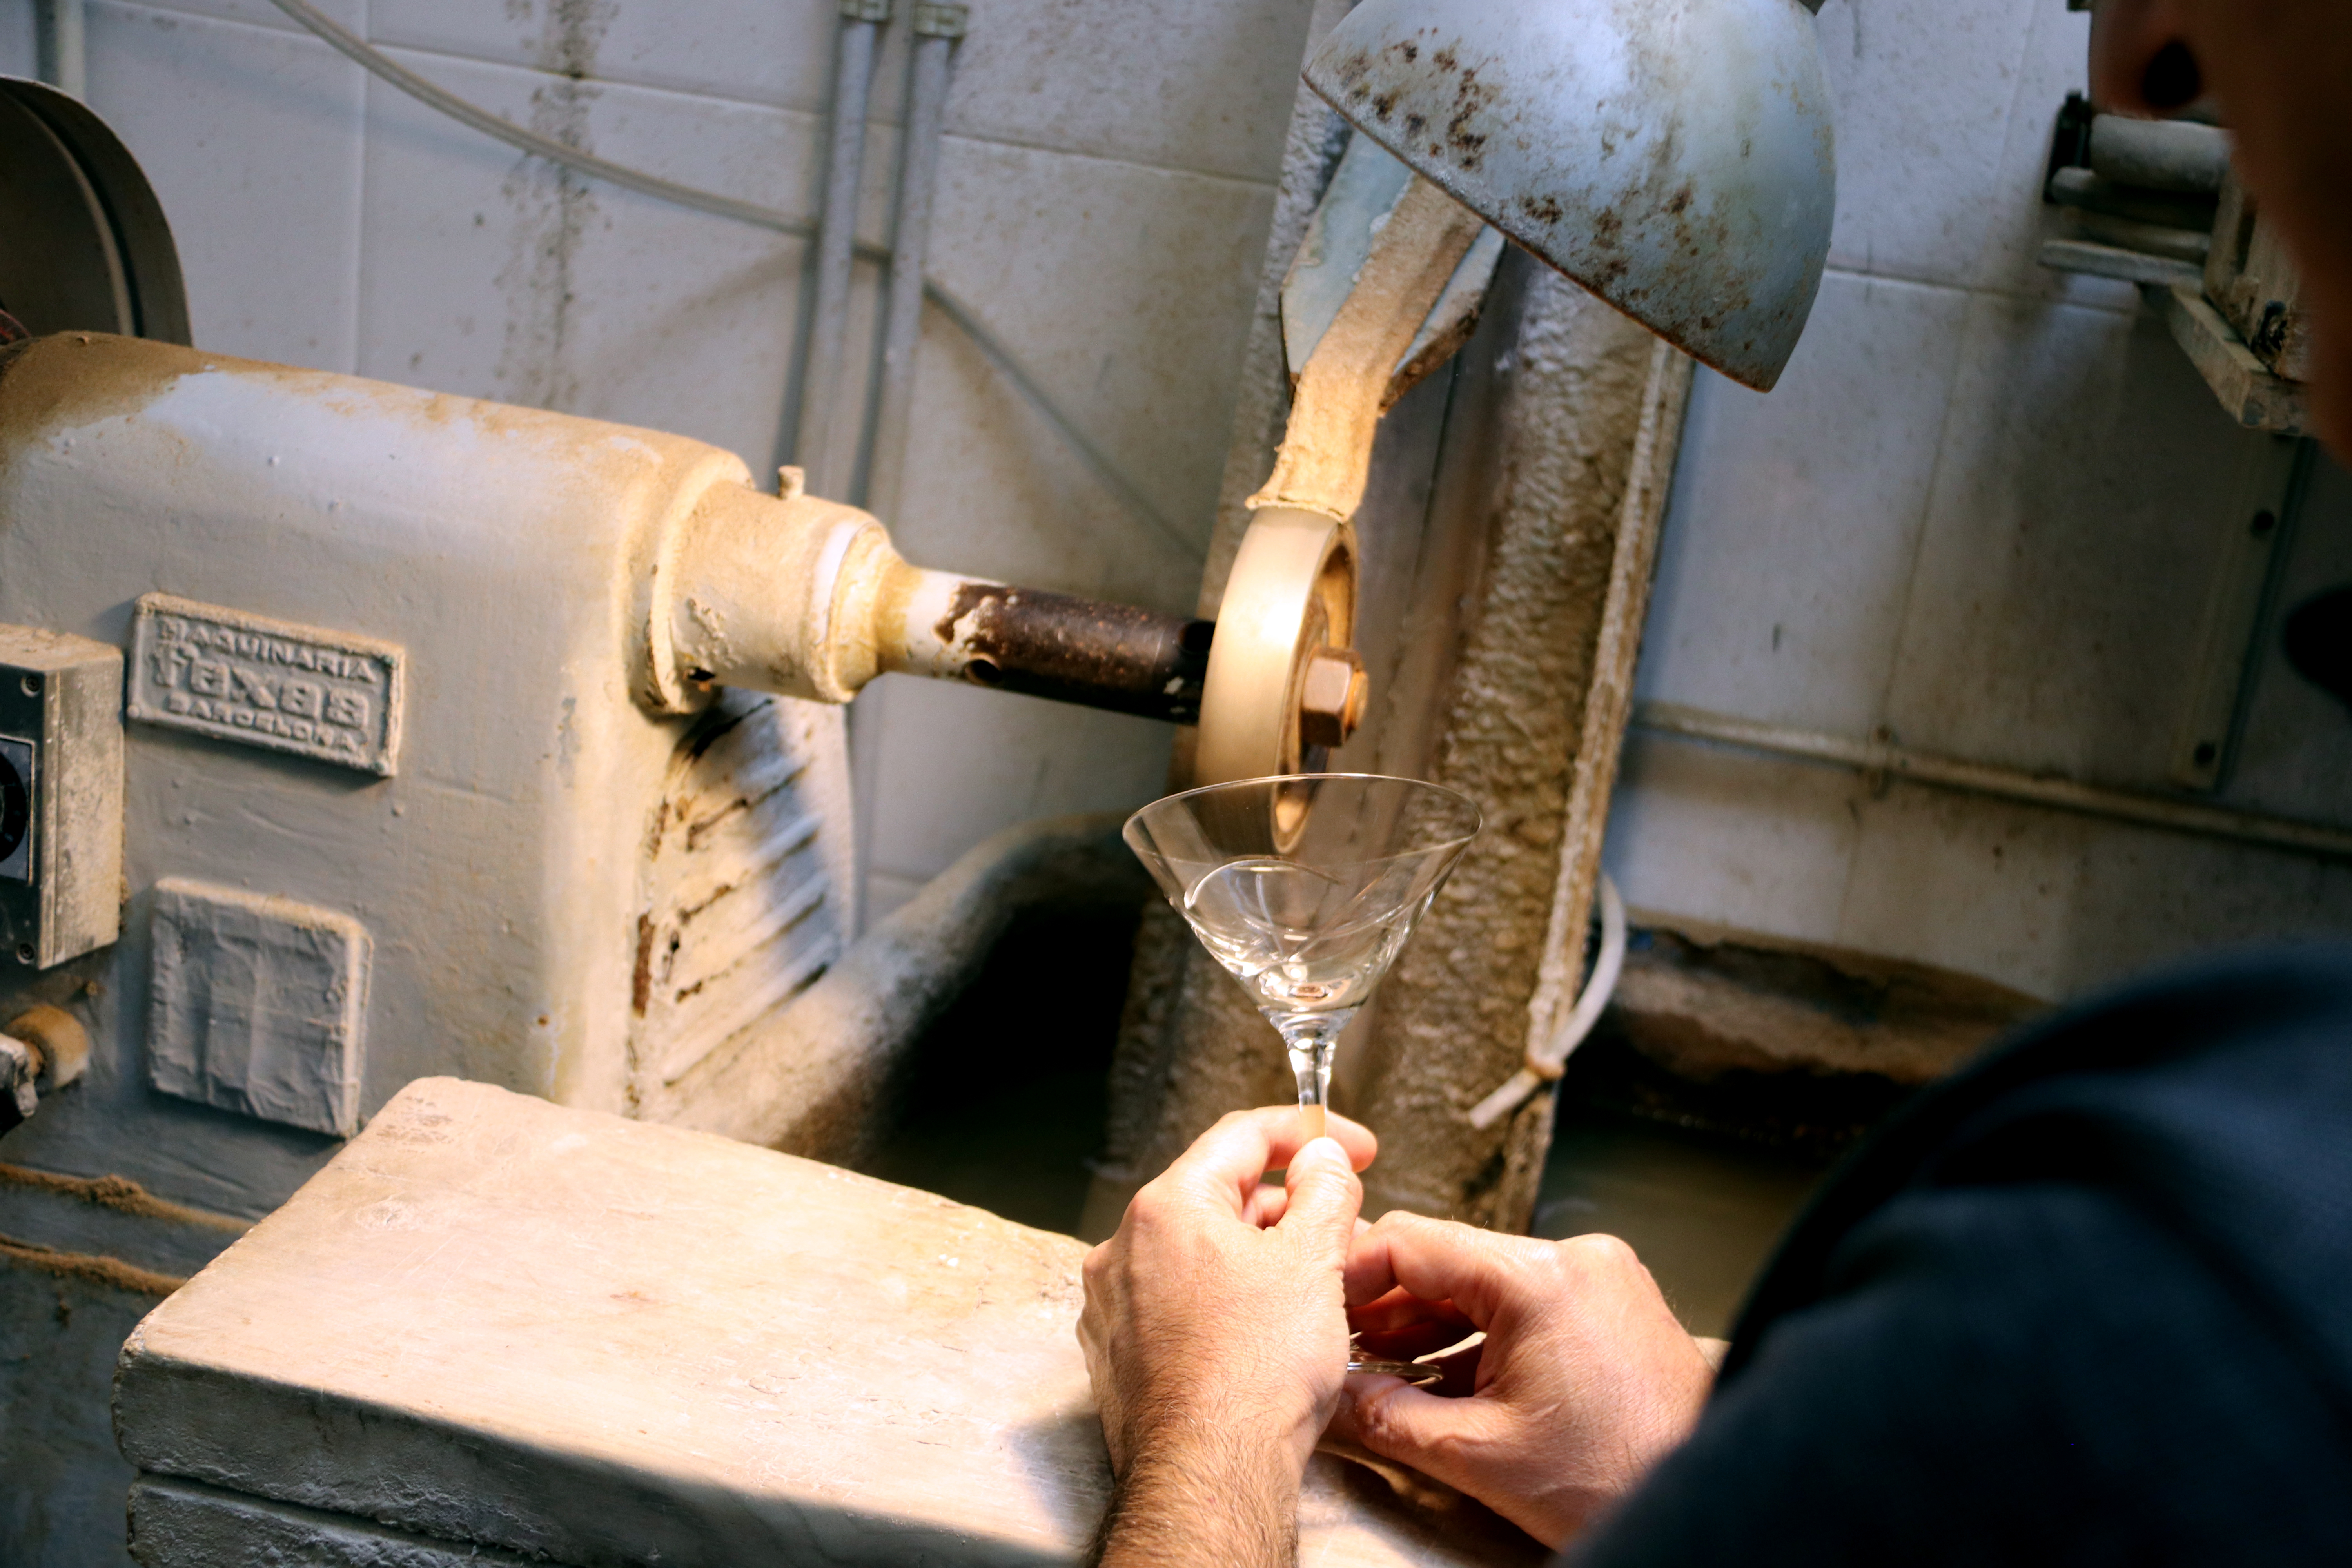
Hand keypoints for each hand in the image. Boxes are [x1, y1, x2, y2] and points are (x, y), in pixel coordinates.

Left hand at [1079, 1106, 1375, 1564]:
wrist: (1210, 1474)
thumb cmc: (1255, 1375)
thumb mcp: (1313, 1261)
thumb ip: (1325, 1192)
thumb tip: (1322, 1158)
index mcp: (1168, 1206)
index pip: (1243, 1135)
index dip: (1309, 1131)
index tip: (1349, 1146)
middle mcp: (1126, 1247)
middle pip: (1218, 1194)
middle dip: (1286, 1202)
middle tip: (1338, 1222)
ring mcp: (1116, 1304)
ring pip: (1198, 1252)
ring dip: (1255, 1253)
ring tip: (1309, 1284)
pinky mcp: (1120, 1353)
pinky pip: (1177, 1302)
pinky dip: (1222, 1299)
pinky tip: (1262, 1329)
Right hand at [1331, 1213, 1713, 1548]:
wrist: (1706, 1506)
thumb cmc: (1617, 1479)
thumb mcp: (1480, 1454)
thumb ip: (1390, 1417)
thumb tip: (1333, 1395)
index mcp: (1541, 1278)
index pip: (1416, 1242)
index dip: (1354, 1273)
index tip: (1319, 1304)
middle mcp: (1576, 1260)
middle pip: (1451, 1262)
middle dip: (1388, 1306)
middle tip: (1338, 1341)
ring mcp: (1600, 1280)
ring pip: (1486, 1286)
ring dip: (1430, 1325)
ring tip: (1378, 1365)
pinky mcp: (1612, 1307)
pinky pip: (1525, 1306)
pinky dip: (1478, 1338)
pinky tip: (1437, 1376)